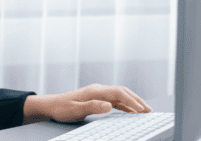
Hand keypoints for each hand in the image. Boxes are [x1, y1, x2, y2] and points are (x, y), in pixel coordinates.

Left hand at [27, 84, 152, 123]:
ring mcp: (98, 93)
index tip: (142, 109)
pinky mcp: (96, 98)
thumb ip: (92, 107)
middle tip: (149, 110)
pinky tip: (130, 111)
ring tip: (144, 111)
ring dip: (132, 102)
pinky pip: (114, 100)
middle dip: (137, 100)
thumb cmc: (61, 108)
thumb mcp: (75, 110)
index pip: (119, 93)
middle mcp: (98, 89)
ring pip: (120, 95)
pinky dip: (125, 105)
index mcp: (95, 91)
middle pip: (122, 92)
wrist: (51, 105)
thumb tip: (109, 105)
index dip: (132, 101)